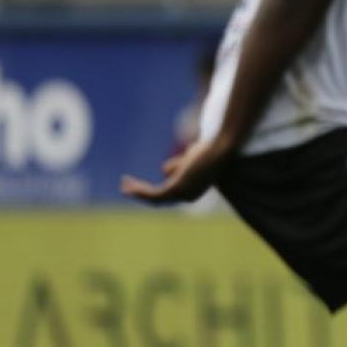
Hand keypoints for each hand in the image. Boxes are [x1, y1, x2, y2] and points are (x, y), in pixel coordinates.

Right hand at [120, 135, 235, 204]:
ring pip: (154, 197)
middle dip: (141, 194)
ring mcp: (183, 194)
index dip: (150, 192)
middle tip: (125, 188)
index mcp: (192, 191)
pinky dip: (140, 191)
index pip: (168, 195)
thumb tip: (163, 170)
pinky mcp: (178, 188)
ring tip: (124, 185)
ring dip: (137, 192)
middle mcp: (188, 196)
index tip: (137, 185)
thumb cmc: (210, 149)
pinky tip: (129, 187)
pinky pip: (154, 194)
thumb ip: (178, 165)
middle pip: (158, 199)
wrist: (222, 147)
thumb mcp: (190, 159)